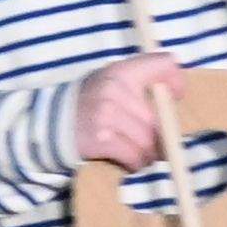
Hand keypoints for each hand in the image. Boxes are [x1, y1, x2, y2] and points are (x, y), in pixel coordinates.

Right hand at [73, 51, 185, 166]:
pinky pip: (134, 156)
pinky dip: (136, 163)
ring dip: (149, 154)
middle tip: (156, 145)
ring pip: (148, 141)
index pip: (163, 63)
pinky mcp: (102, 138)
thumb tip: (176, 94)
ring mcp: (107, 114)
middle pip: (157, 118)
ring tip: (142, 155)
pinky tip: (131, 162)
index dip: (177, 80)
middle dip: (160, 137)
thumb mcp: (111, 82)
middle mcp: (115, 89)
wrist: (50, 124)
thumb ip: (140, 81)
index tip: (176, 96)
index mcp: (121, 71)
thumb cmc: (89, 103)